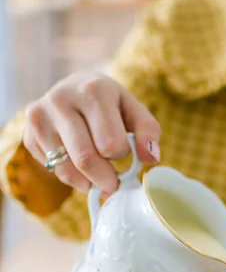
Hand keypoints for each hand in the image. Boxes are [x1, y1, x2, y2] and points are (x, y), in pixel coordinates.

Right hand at [23, 71, 160, 194]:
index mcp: (93, 90)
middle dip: (106, 178)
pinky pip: (54, 171)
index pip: (111, 144)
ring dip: (88, 182)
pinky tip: (78, 165)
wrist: (72, 91)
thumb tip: (151, 158)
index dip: (121, 155)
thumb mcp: (133, 111)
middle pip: (87, 160)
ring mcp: (40, 116)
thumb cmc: (108, 106)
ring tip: (98, 176)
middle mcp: (61, 99)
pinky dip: (71, 178)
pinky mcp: (29, 134)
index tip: (122, 152)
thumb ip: (149, 133)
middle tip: (113, 182)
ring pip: (68, 170)